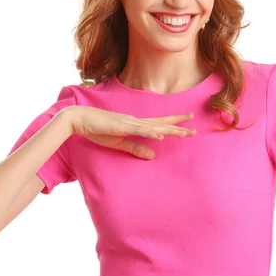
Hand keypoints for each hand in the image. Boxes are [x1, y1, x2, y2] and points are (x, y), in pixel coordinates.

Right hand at [64, 106, 195, 158]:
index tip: (188, 125)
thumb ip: (136, 148)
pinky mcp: (121, 126)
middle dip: (178, 126)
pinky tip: (161, 136)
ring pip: (154, 127)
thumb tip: (153, 155)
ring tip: (185, 132)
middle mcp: (135, 121)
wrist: (80, 119)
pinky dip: (151, 133)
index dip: (173, 125)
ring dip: (170, 130)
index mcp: (135, 124)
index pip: (158, 124)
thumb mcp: (119, 142)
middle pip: (161, 124)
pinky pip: (139, 130)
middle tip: (195, 128)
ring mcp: (129, 122)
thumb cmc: (97, 130)